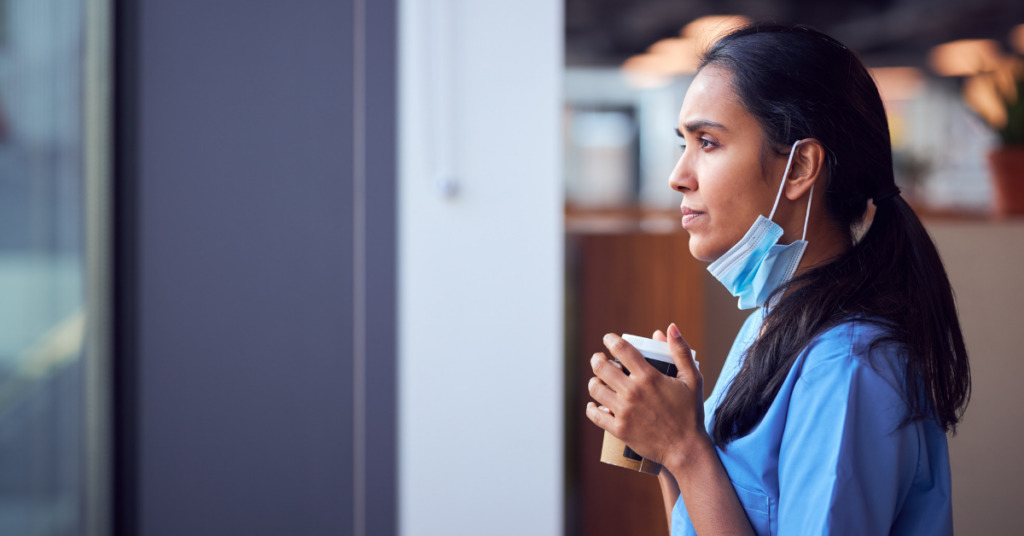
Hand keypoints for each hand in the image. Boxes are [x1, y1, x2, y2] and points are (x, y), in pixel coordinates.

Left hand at [585, 323, 705, 465]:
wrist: (686, 448)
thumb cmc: (690, 413)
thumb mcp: (692, 378)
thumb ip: (680, 351)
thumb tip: (669, 327)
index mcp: (648, 377)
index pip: (621, 349)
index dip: (610, 340)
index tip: (608, 339)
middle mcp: (632, 392)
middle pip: (602, 367)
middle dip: (597, 359)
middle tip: (599, 359)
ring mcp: (624, 411)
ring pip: (595, 389)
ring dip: (594, 381)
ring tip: (598, 380)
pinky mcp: (619, 429)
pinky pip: (595, 415)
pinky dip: (591, 408)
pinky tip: (594, 404)